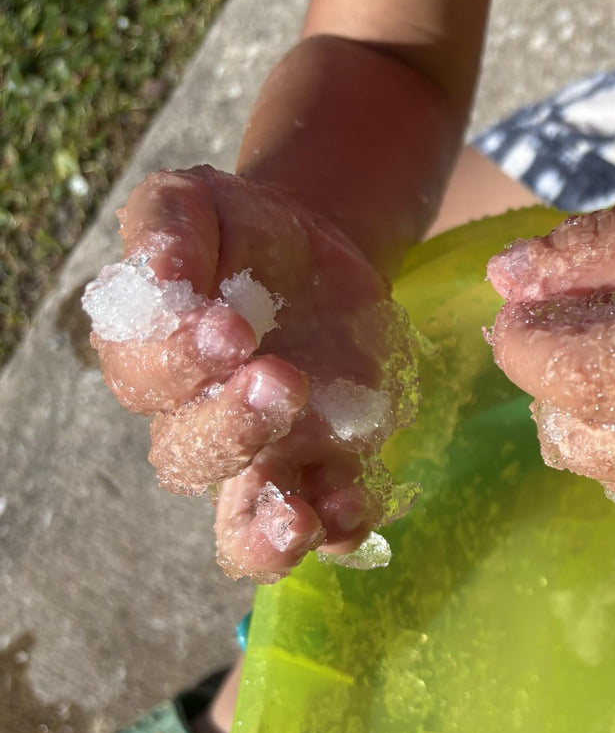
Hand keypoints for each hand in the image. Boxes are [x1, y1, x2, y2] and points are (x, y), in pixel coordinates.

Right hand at [87, 166, 418, 580]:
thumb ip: (168, 225)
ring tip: (297, 519)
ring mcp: (274, 451)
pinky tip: (352, 508)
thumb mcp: (199, 203)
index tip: (229, 324)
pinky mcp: (337, 461)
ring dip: (266, 529)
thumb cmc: (240, 231)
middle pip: (189, 457)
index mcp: (155, 356)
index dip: (179, 359)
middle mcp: (203, 419)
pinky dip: (341, 527)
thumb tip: (165, 268)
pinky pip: (331, 520)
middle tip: (281, 379)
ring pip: (245, 520)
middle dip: (231, 428)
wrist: (321, 252)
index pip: (144, 377)